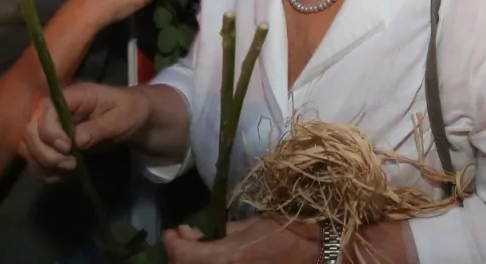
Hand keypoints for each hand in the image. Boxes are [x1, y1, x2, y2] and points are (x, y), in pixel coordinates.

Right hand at [19, 84, 147, 180]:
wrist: (135, 120)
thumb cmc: (131, 111)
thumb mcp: (123, 116)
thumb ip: (100, 127)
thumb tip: (77, 140)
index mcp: (71, 97)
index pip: (44, 110)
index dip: (49, 131)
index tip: (68, 147)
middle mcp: (56, 112)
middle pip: (30, 132)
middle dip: (45, 153)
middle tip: (71, 164)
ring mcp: (52, 129)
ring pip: (29, 149)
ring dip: (45, 165)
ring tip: (71, 170)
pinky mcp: (54, 146)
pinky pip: (38, 161)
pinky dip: (47, 172)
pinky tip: (65, 175)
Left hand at [163, 218, 315, 263]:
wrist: (314, 255)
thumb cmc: (284, 233)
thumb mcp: (249, 226)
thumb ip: (218, 232)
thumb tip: (189, 233)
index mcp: (225, 258)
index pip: (180, 255)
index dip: (171, 242)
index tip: (173, 232)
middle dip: (179, 256)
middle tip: (185, 243)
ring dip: (192, 263)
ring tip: (198, 253)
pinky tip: (215, 260)